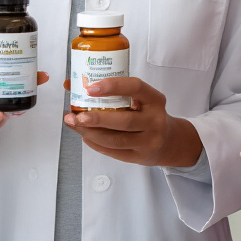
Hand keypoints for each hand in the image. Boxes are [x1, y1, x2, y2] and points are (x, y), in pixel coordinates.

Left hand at [62, 76, 201, 167]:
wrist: (169, 141)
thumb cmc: (147, 114)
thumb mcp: (139, 99)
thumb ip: (110, 91)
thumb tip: (70, 84)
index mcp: (155, 100)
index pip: (135, 87)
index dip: (113, 87)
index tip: (91, 88)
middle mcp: (155, 120)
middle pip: (124, 120)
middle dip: (97, 118)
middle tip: (77, 115)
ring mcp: (149, 141)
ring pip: (116, 140)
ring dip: (91, 133)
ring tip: (74, 124)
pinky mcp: (139, 157)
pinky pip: (113, 151)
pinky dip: (95, 143)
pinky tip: (85, 135)